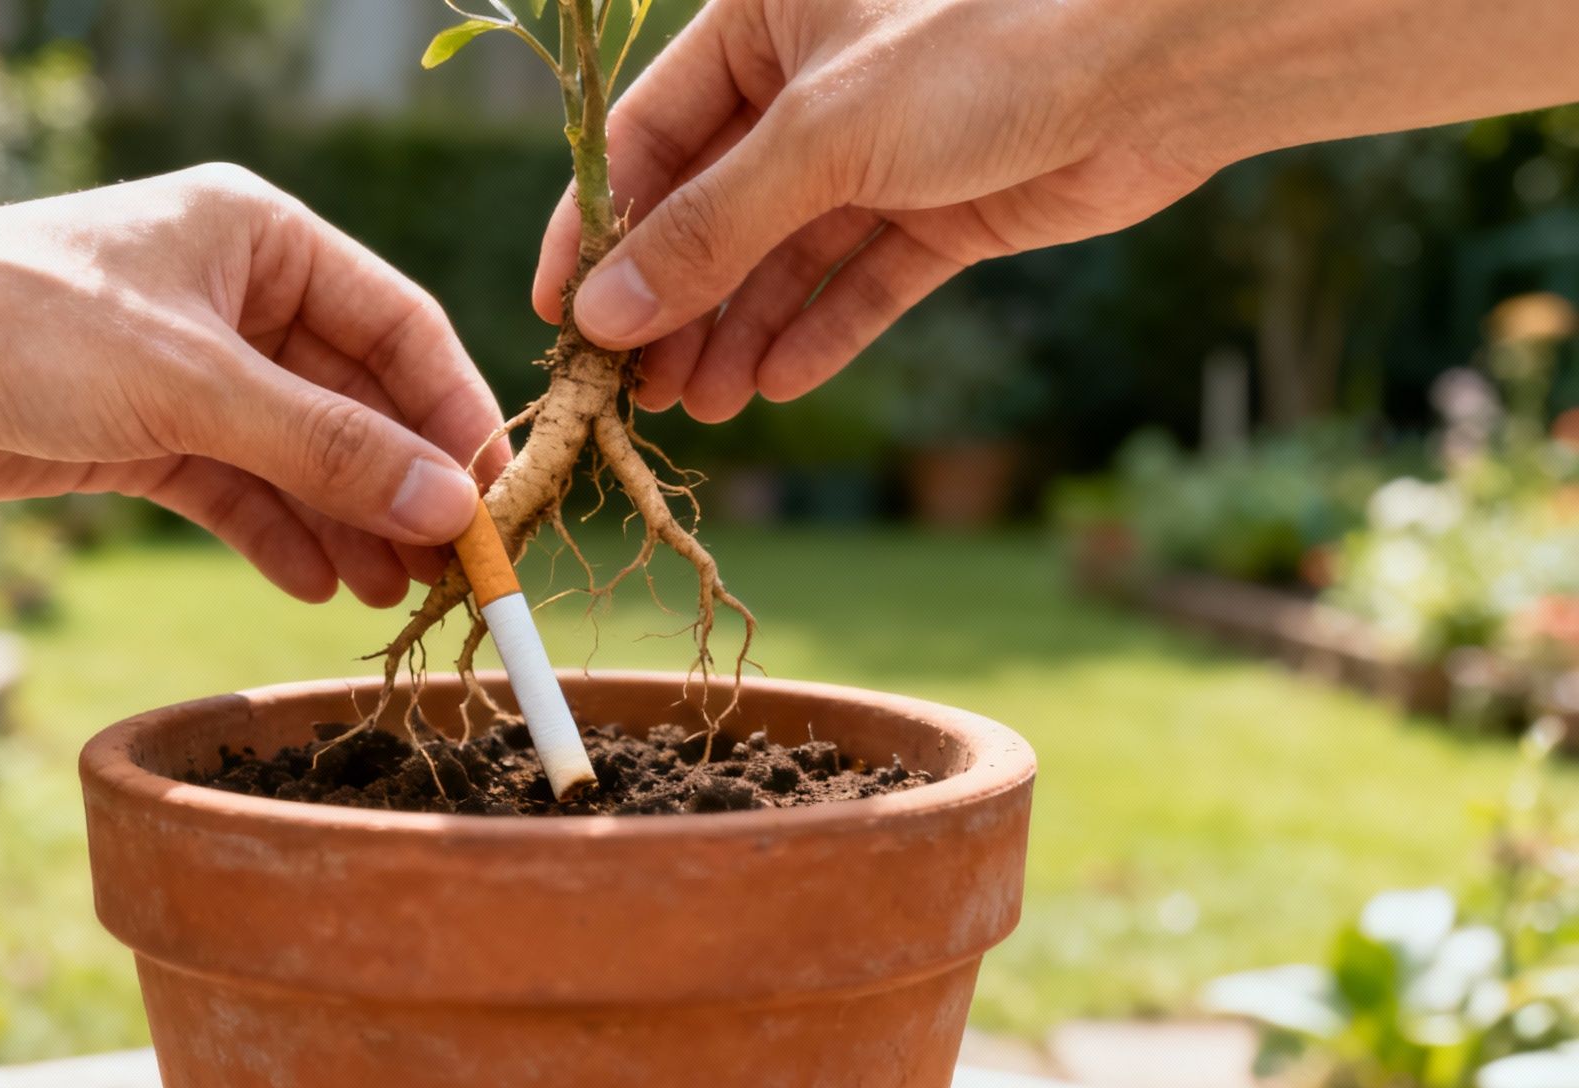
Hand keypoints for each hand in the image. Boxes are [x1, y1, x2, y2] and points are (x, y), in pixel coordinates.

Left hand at [0, 145, 506, 606]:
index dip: (451, 412)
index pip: (397, 324)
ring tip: (394, 594)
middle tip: (455, 568)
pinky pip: (238, 488)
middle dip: (402, 482)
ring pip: (299, 452)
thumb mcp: (193, 388)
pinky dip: (277, 534)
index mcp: (261, 237)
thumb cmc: (20, 326)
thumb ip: (325, 448)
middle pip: (354, 397)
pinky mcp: (143, 434)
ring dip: (348, 521)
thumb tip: (449, 507)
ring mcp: (190, 369)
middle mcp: (235, 296)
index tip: (495, 499)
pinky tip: (316, 585)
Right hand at [532, 0, 1210, 423]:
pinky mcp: (947, 207)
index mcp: (761, 20)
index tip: (561, 316)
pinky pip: (864, 279)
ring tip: (695, 406)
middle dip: (674, 299)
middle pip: (713, 207)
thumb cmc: (987, 43)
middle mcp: (813, 84)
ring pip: (785, 254)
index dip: (599, 229)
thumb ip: (709, 228)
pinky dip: (822, 330)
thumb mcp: (821, 136)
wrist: (1171, 58)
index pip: (646, 137)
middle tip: (631, 389)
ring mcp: (882, 150)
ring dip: (737, 330)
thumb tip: (604, 312)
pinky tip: (775, 383)